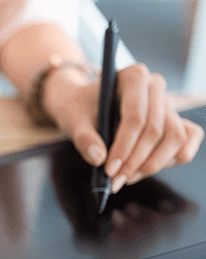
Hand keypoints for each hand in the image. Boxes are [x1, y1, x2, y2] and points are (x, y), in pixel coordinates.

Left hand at [44, 63, 203, 191]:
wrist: (82, 105)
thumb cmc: (78, 109)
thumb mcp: (72, 120)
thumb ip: (83, 138)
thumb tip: (98, 159)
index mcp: (133, 77)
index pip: (135, 117)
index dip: (124, 147)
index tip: (109, 170)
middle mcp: (155, 87)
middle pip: (157, 131)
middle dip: (136, 161)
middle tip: (115, 181)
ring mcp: (167, 103)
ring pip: (175, 138)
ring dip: (152, 164)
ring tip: (125, 178)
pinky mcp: (173, 120)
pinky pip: (186, 140)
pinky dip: (171, 159)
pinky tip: (144, 170)